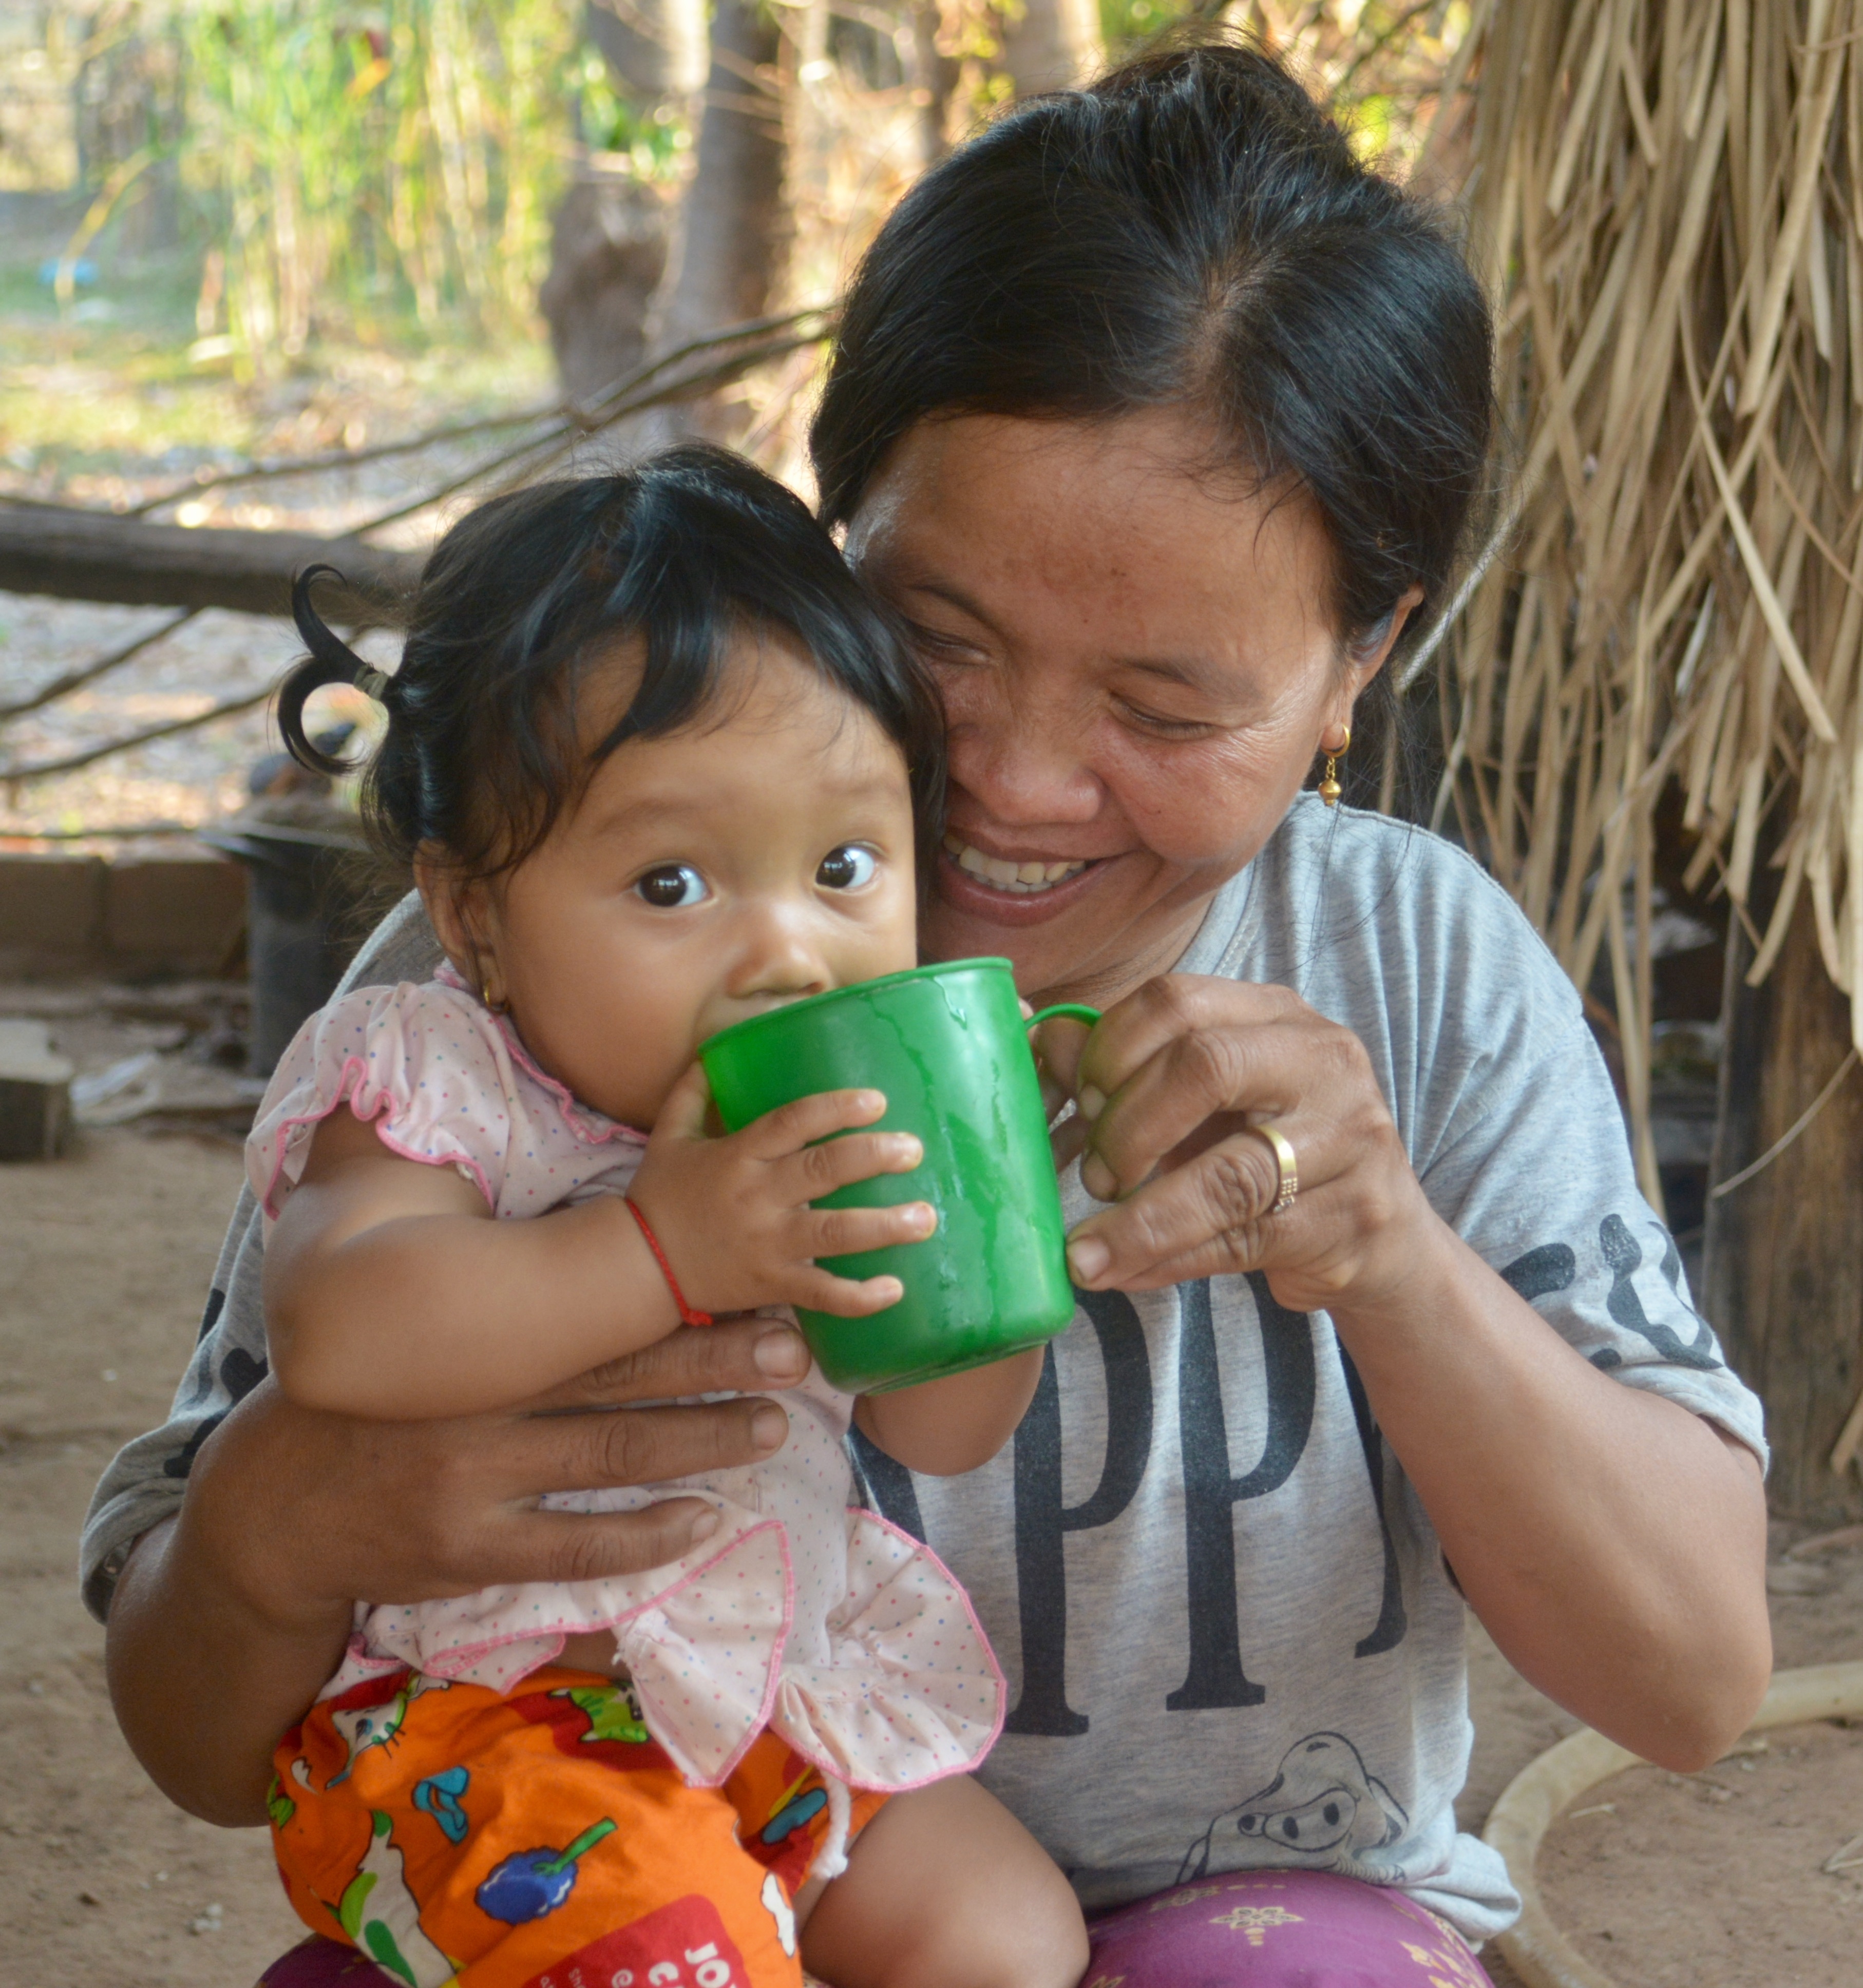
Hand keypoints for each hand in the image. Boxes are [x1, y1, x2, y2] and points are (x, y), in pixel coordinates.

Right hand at [196, 1314, 816, 1626]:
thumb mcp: (425, 1340)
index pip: (596, 1311)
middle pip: (620, 1374)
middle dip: (716, 1362)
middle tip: (794, 1350)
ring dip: (701, 1441)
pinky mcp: (466, 1551)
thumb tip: (605, 1271)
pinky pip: (573, 1546)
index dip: (680, 1302)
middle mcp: (480, 1400)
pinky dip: (644, 1536)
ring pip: (611, 1456)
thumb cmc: (372, 1403)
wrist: (271, 1508)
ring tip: (772, 1428)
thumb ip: (505, 1312)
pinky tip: (702, 1522)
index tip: (750, 1288)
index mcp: (475, 1337)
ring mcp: (474, 1479)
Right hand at [627, 1065, 935, 1317]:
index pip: (792, 1122)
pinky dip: (859, 1297)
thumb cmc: (661, 1195)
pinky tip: (895, 1290)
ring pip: (834, 1233)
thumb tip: (713, 1049)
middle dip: (874, 1158)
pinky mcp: (772, 1284)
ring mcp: (768, 1244)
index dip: (835, 1108)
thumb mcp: (670, 1135)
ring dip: (884, 1226)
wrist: (638, 1265)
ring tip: (926, 1218)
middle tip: (915, 1150)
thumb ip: (693, 1090)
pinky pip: (821, 1294)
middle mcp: (758, 1197)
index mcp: (739, 1155)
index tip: (877, 1100)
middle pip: (823, 1171)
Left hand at [1034, 974, 1433, 1313]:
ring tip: (1085, 1250)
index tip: (1081, 1100)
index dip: (1111, 1050)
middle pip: (1205, 1066)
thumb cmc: (1272, 1149)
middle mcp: (1323, 1062)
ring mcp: (1347, 1141)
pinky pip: (1240, 1242)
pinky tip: (1121, 1273)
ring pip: (1229, 1175)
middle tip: (1094, 1173)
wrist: (1377, 1233)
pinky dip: (1168, 1260)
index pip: (1178, 1001)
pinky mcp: (1347, 1219)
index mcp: (1279, 1015)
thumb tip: (1046, 1041)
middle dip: (1128, 1125)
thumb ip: (1130, 1068)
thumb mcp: (1207, 1101)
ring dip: (1140, 1218)